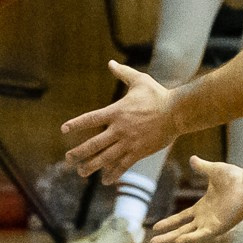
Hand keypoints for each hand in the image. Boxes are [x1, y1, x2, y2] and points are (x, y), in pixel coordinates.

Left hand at [60, 62, 179, 181]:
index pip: (91, 119)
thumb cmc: (158, 94)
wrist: (177, 112)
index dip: (76, 124)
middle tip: (68, 159)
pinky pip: (123, 165)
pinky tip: (106, 180)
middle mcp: (119, 129)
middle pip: (94, 144)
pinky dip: (114, 173)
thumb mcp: (140, 80)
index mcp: (116, 111)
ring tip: (81, 172)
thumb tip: (111, 63)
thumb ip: (123, 73)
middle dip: (79, 152)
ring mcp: (129, 142)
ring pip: (106, 158)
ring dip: (92, 166)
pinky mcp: (139, 152)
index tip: (64, 130)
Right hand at [150, 157, 242, 242]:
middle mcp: (205, 219)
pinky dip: (190, 240)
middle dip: (167, 237)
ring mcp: (211, 225)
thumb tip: (192, 158)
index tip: (156, 227)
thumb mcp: (213, 170)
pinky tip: (178, 242)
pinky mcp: (217, 228)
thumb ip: (202, 166)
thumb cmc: (235, 178)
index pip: (182, 218)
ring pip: (190, 238)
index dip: (169, 223)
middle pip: (182, 231)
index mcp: (203, 208)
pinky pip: (201, 237)